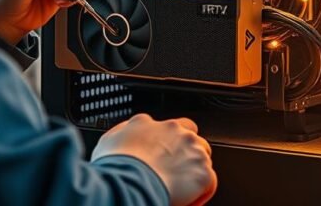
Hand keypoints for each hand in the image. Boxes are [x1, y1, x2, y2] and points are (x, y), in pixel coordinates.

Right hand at [92, 114, 216, 205]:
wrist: (128, 181)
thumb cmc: (115, 165)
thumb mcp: (110, 139)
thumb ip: (125, 132)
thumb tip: (128, 134)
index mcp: (153, 124)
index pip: (170, 125)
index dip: (169, 139)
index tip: (164, 152)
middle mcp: (176, 132)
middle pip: (191, 137)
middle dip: (186, 151)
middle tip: (174, 170)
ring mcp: (193, 150)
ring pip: (203, 157)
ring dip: (194, 169)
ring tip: (181, 187)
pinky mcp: (203, 172)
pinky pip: (210, 182)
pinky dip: (203, 191)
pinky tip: (190, 200)